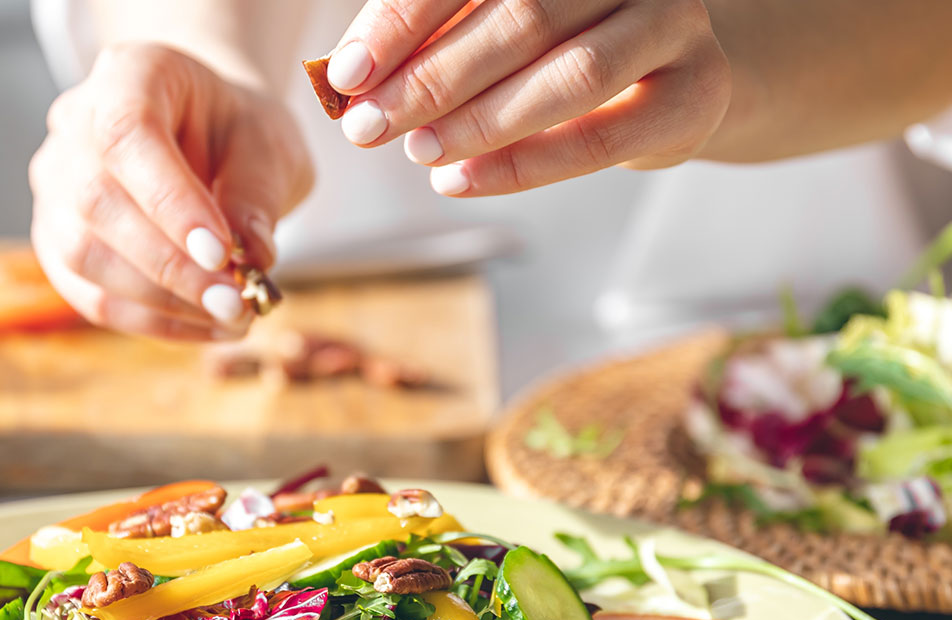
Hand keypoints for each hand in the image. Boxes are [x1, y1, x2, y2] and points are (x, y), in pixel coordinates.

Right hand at [30, 43, 312, 339]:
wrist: (210, 141)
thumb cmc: (238, 134)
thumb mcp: (268, 144)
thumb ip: (258, 192)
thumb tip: (252, 257)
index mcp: (128, 75)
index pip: (126, 134)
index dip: (169, 201)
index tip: (221, 253)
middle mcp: (73, 126)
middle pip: (96, 201)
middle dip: (170, 265)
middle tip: (235, 302)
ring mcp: (55, 188)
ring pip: (83, 256)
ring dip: (162, 301)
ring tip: (231, 318)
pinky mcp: (58, 246)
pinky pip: (92, 296)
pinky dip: (153, 322)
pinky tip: (206, 328)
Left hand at [325, 0, 730, 195]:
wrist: (676, 80)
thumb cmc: (564, 50)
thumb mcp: (497, 31)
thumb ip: (436, 42)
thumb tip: (352, 79)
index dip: (401, 20)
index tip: (346, 73)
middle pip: (520, 16)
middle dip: (430, 78)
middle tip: (368, 126)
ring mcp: (671, 22)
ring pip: (568, 74)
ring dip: (478, 120)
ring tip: (416, 151)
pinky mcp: (694, 92)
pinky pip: (599, 136)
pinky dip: (521, 166)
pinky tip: (459, 181)